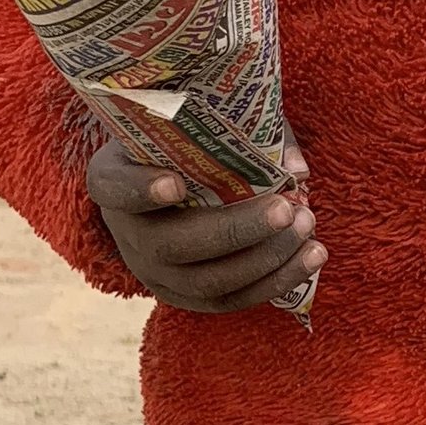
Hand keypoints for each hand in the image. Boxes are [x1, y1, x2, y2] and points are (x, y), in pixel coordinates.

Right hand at [88, 137, 322, 313]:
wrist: (169, 184)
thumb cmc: (186, 142)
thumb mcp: (201, 124)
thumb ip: (247, 134)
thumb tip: (296, 170)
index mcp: (112, 178)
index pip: (116, 187)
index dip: (141, 190)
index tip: (175, 183)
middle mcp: (125, 232)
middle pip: (172, 244)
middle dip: (235, 230)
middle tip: (286, 209)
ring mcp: (152, 271)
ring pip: (206, 280)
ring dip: (265, 258)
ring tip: (307, 227)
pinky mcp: (185, 296)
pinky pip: (230, 300)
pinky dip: (276, 281)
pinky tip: (312, 257)